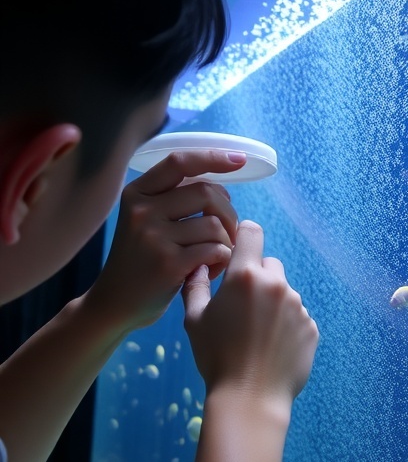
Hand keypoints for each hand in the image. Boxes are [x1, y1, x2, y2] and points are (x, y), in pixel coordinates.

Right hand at [86, 149, 245, 332]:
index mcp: (137, 193)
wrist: (113, 304)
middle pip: (206, 192)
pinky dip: (221, 261)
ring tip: (214, 258)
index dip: (213, 157)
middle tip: (226, 234)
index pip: (180, 162)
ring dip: (225, 242)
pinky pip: (215, 250)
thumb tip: (221, 187)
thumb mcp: (143, 221)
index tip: (239, 159)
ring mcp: (154, 237)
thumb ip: (172, 200)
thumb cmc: (140, 261)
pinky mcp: (169, 264)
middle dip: (227, 213)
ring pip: (214, 225)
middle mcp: (142, 210)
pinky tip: (209, 271)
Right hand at [182, 220, 318, 407]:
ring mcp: (297, 307)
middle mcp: (276, 285)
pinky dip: (286, 326)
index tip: (238, 252)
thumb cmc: (216, 357)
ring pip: (284, 293)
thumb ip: (196, 285)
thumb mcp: (194, 320)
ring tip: (255, 335)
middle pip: (269, 265)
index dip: (244, 237)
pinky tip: (270, 348)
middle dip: (256, 278)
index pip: (252, 232)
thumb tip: (198, 266)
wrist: (250, 398)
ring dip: (272, 304)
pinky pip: (297, 317)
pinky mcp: (311, 328)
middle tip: (242, 307)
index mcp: (245, 276)